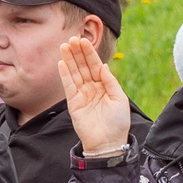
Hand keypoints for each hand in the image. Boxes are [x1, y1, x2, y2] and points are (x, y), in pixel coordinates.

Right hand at [57, 40, 133, 157]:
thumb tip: (103, 66)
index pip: (95, 65)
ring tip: (64, 46)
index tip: (83, 40)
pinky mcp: (73, 103)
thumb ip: (110, 82)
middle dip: (77, 53)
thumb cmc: (117, 122)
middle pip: (83, 67)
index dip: (90, 53)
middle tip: (71, 39)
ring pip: (74, 73)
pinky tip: (62, 63)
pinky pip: (68, 86)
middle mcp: (92, 88)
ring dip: (69, 60)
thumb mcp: (120, 99)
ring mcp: (82, 95)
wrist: (108, 143)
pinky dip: (65, 74)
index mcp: (105, 86)